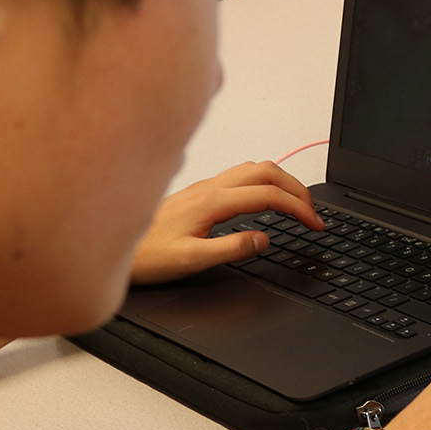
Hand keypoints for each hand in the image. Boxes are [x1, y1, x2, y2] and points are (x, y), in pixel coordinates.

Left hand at [129, 161, 323, 284]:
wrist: (115, 250)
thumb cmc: (145, 256)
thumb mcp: (190, 261)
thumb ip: (230, 249)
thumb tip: (263, 239)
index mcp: (211, 202)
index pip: (268, 195)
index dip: (298, 208)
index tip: (315, 224)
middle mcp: (209, 187)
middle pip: (267, 171)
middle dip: (298, 189)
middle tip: (315, 213)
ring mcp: (204, 186)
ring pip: (255, 168)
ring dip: (283, 181)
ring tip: (298, 204)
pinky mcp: (200, 191)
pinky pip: (242, 175)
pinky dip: (266, 182)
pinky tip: (267, 200)